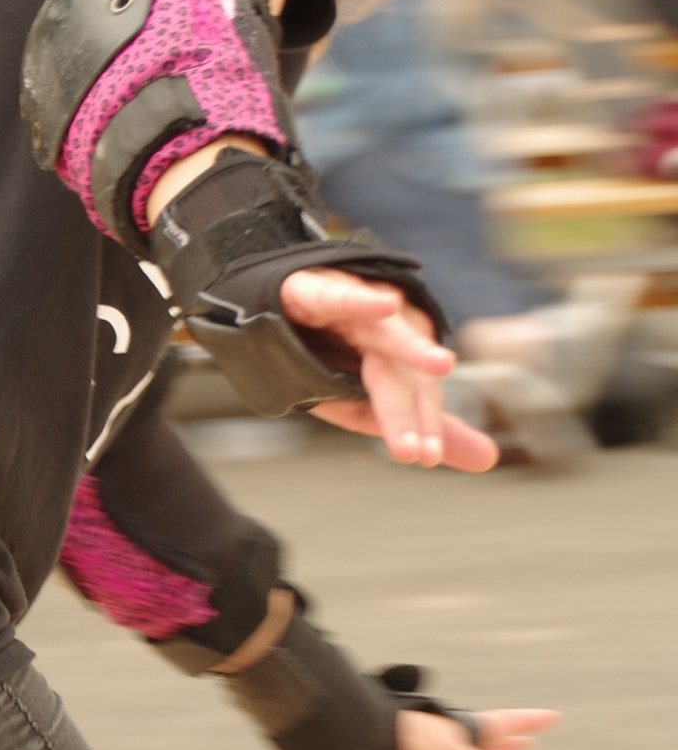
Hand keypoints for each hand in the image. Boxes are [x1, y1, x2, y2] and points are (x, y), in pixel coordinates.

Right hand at [279, 270, 497, 471]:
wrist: (260, 311)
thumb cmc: (315, 354)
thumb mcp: (359, 401)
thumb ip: (416, 425)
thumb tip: (489, 460)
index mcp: (393, 355)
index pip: (414, 390)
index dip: (424, 421)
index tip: (428, 457)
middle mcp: (380, 327)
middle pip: (399, 370)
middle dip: (410, 408)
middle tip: (422, 448)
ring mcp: (350, 307)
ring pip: (382, 331)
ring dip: (411, 347)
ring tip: (441, 366)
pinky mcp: (312, 290)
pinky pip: (339, 295)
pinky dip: (363, 300)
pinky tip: (386, 304)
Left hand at [395, 704, 567, 749]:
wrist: (359, 741)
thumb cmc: (414, 749)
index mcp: (467, 732)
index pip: (507, 725)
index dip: (529, 723)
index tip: (552, 717)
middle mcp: (446, 734)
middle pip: (484, 738)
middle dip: (506, 743)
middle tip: (526, 743)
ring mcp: (422, 743)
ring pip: (454, 746)